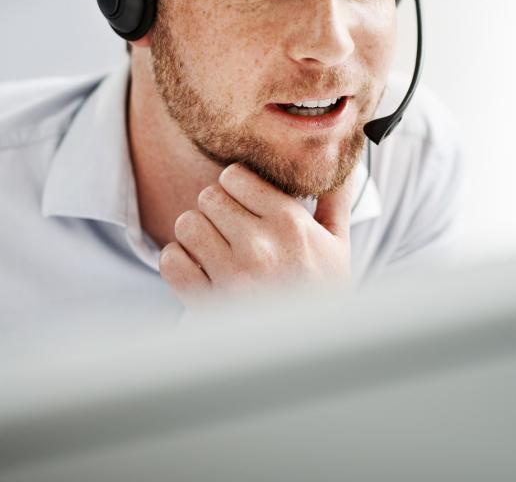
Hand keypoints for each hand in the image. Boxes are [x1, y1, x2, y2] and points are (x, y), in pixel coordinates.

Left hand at [159, 163, 353, 307]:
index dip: (235, 186)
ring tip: (213, 249)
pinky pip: (171, 261)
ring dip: (195, 234)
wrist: (311, 354)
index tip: (243, 203)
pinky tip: (197, 270)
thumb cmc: (324, 296)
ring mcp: (232, 276)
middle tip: (229, 229)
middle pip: (208, 197)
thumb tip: (344, 161)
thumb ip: (335, 200)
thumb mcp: (338, 246)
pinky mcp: (208, 303)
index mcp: (290, 224)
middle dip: (216, 210)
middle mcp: (260, 246)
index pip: (234, 176)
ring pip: (186, 224)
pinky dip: (177, 262)